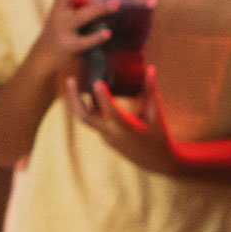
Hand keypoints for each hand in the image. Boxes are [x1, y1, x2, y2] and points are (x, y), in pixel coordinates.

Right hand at [18, 0, 117, 90]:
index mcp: (58, 4)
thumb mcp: (59, 14)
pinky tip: (108, 33)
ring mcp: (63, 29)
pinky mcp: (69, 46)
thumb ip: (71, 2)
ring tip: (115, 3)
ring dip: (99, 8)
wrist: (42, 58)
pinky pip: (85, 41)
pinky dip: (97, 37)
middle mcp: (59, 13)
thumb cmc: (56, 33)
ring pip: (81, 15)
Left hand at [68, 69, 189, 177]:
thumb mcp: (156, 115)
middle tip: (70, 80)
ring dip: (77, 101)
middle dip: (74, 99)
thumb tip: (150, 69)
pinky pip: (93, 121)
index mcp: (127, 129)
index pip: (112, 112)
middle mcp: (112, 134)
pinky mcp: (105, 138)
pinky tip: (87, 92)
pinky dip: (88, 107)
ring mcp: (106, 137)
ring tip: (73, 82)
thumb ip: (151, 92)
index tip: (96, 82)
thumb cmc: (159, 137)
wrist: (156, 162)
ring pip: (85, 119)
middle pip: (85, 117)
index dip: (103, 97)